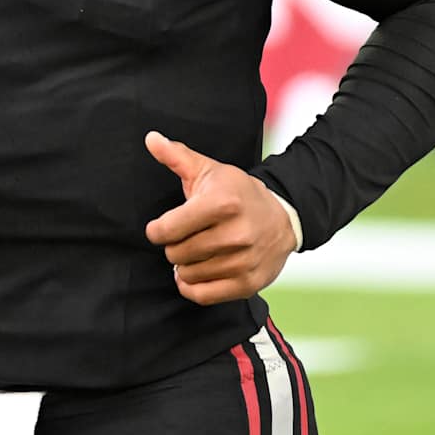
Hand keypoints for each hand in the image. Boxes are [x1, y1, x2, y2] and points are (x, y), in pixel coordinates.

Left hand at [143, 131, 297, 305]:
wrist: (283, 217)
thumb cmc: (238, 192)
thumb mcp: (209, 170)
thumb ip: (176, 156)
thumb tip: (151, 139)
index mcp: (223, 203)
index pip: (169, 228)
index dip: (157, 230)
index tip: (159, 228)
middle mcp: (235, 234)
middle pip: (176, 253)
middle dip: (173, 246)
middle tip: (183, 237)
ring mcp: (243, 261)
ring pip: (187, 274)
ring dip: (184, 265)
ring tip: (194, 252)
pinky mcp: (248, 284)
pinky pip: (203, 295)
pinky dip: (192, 287)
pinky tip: (196, 272)